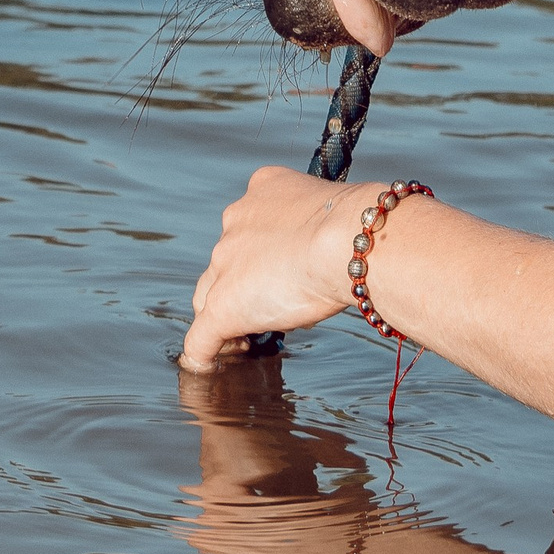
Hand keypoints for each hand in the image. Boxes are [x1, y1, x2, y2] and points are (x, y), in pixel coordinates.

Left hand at [179, 164, 366, 370]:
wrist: (343, 240)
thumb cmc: (352, 230)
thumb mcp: (330, 216)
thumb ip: (315, 231)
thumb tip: (320, 259)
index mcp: (263, 190)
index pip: (250, 225)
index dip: (261, 255)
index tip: (278, 274)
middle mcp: (237, 218)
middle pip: (226, 260)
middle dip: (242, 282)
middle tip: (269, 306)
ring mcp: (225, 261)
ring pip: (209, 293)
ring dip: (225, 311)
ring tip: (245, 340)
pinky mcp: (222, 304)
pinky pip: (201, 336)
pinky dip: (202, 352)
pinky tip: (207, 364)